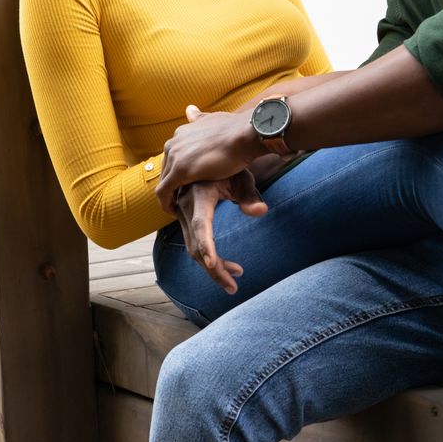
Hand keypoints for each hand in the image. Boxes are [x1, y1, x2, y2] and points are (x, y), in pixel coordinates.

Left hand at [158, 104, 263, 212]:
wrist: (245, 134)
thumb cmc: (237, 131)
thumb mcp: (212, 120)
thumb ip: (199, 119)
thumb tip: (190, 109)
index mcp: (181, 133)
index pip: (172, 156)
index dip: (177, 170)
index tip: (185, 183)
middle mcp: (174, 142)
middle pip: (166, 169)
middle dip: (171, 184)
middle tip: (180, 199)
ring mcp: (175, 156)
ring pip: (163, 182)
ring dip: (168, 196)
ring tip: (178, 207)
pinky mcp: (179, 172)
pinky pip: (164, 193)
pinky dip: (166, 204)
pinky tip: (174, 212)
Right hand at [175, 174, 267, 292]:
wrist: (211, 154)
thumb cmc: (232, 166)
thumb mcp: (243, 178)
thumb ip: (250, 196)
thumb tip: (260, 211)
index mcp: (200, 193)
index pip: (200, 225)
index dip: (206, 246)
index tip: (211, 265)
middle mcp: (186, 204)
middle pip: (195, 245)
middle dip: (213, 268)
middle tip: (233, 286)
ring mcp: (182, 211)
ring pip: (193, 247)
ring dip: (212, 265)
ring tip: (236, 274)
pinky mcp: (183, 217)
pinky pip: (192, 241)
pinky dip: (207, 255)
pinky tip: (223, 264)